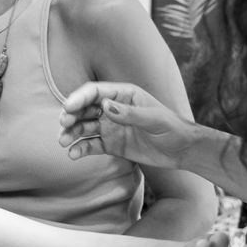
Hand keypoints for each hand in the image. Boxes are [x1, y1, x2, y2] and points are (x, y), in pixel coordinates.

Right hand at [58, 82, 194, 170]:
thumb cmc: (173, 129)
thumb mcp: (154, 120)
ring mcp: (110, 127)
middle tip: (64, 125)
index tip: (68, 108)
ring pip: (83, 127)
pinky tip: (73, 155)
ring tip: (63, 142)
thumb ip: (130, 114)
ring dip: (71, 133)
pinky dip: (80, 149)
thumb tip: (104, 107)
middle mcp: (112, 109)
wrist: (183, 151)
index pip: (94, 92)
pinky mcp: (110, 144)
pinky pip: (90, 145)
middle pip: (84, 109)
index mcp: (122, 95)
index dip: (79, 98)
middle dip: (70, 116)